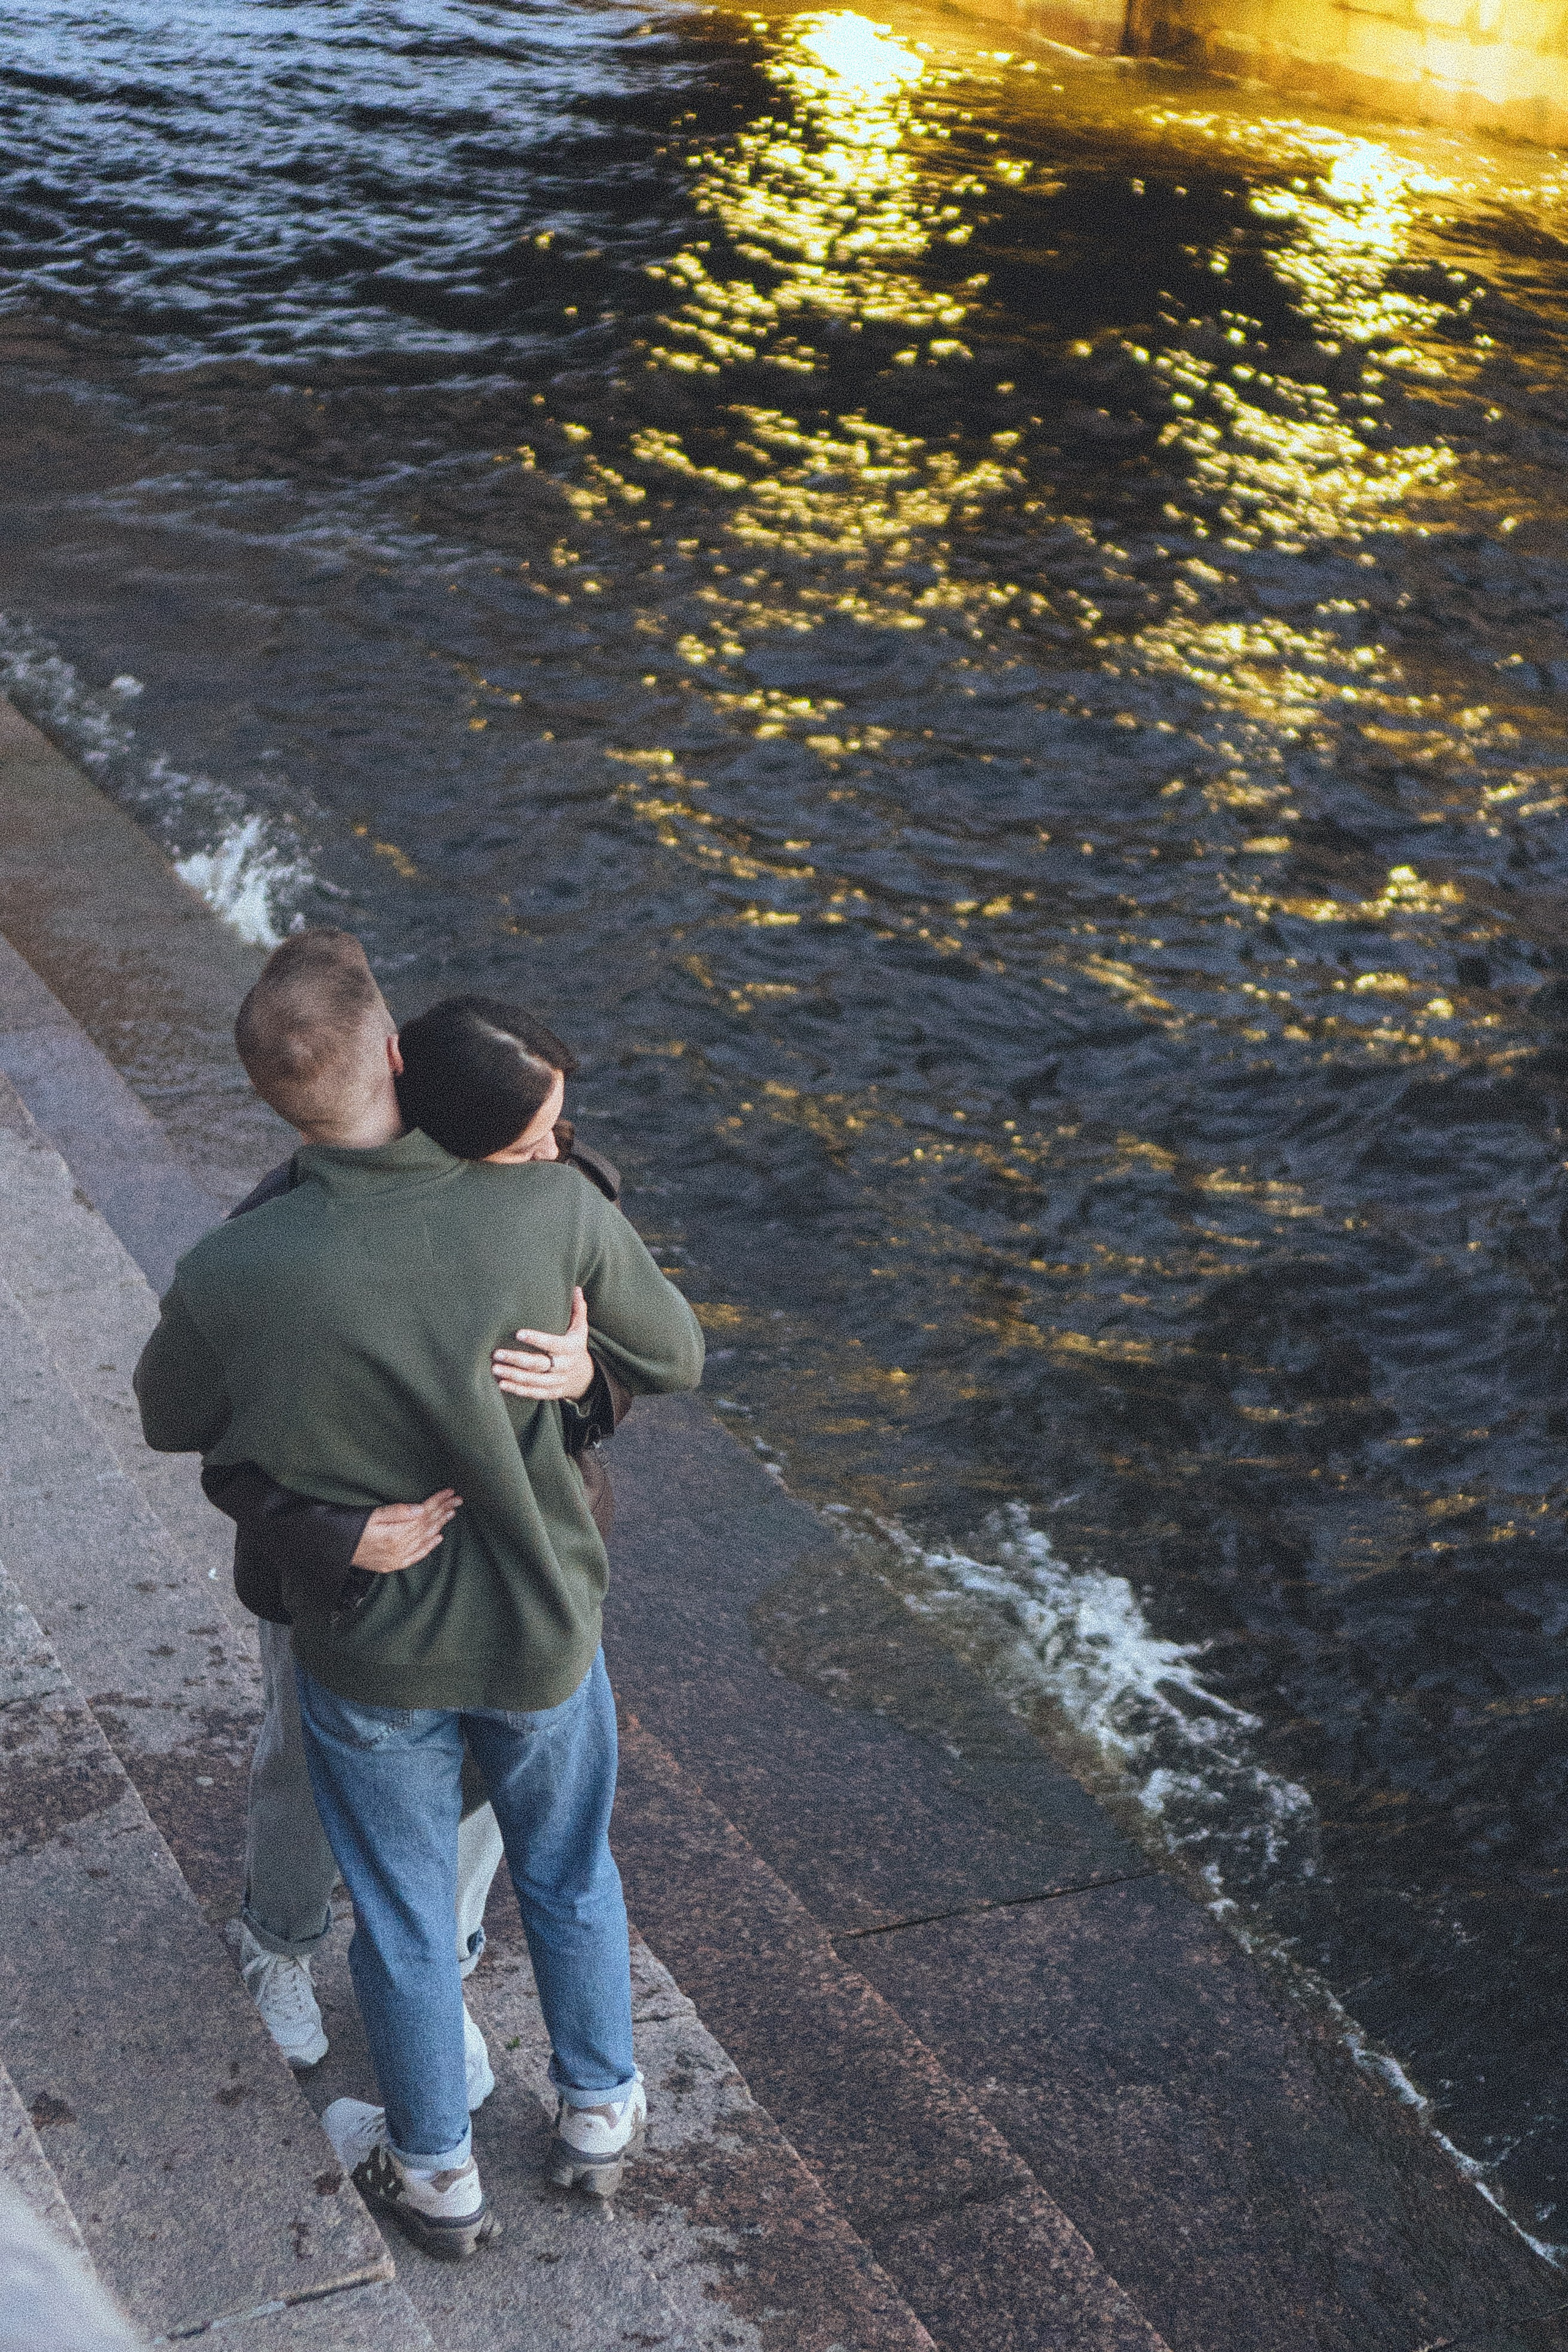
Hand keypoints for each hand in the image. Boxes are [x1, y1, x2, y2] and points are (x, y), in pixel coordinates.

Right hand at [351, 1490, 460, 1573]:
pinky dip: (429, 1547)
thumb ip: (396, 1512)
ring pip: (424, 1538)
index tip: (449, 1492)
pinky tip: (438, 1538)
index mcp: (395, 1534)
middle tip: (457, 1499)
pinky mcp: (392, 1564)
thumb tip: (420, 1509)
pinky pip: (416, 1555)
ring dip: (440, 1524)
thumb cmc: (348, 1529)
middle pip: (427, 1525)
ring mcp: (397, 1557)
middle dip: (444, 1510)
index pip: (423, 1514)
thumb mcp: (370, 1516)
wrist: (333, 1552)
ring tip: (452, 1512)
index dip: (437, 1501)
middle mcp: (399, 1548)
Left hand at [492, 1286, 594, 1401]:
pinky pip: (533, 1393)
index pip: (552, 1343)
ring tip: (495, 1368)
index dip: (536, 1339)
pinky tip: (502, 1384)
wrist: (585, 1378)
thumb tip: (576, 1288)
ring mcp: (557, 1382)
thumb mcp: (580, 1330)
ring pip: (533, 1380)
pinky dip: (518, 1389)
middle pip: (538, 1364)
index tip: (518, 1333)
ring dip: (513, 1375)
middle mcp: (563, 1366)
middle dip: (516, 1359)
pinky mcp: (550, 1393)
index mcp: (569, 1349)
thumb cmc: (576, 1347)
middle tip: (497, 1353)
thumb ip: (578, 1310)